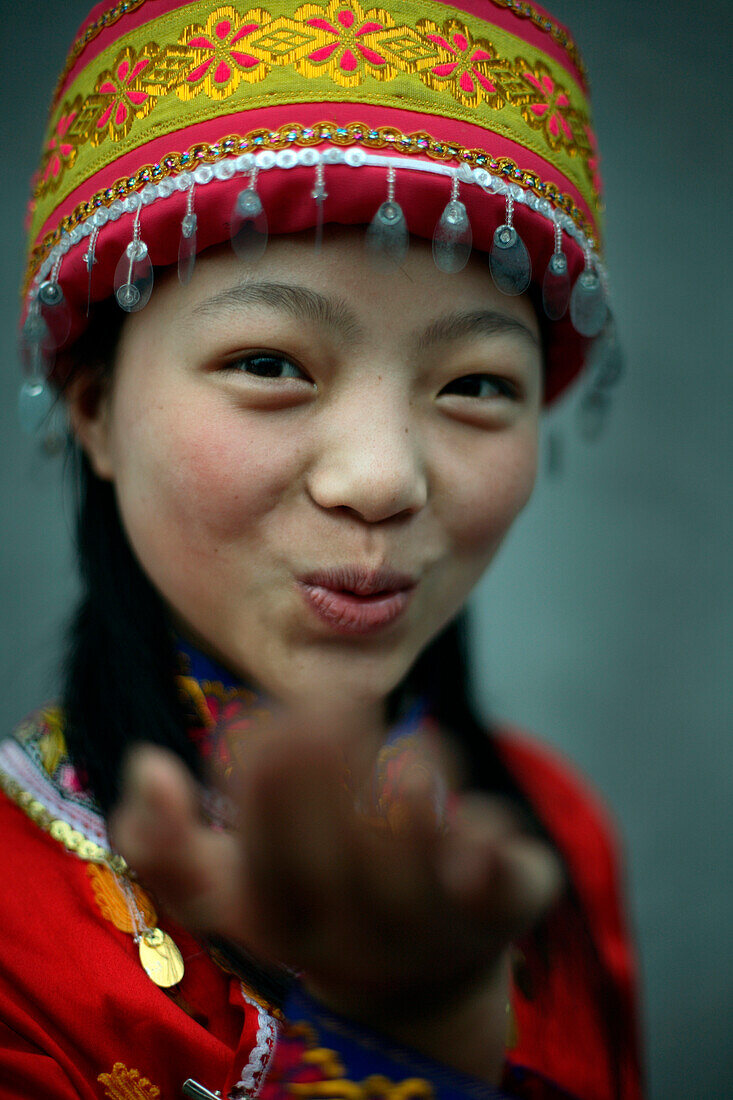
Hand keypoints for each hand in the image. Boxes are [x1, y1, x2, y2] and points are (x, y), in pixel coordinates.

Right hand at [109, 716, 561, 1081]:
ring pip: (414, 868)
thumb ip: (163, 843)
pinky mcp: (501, 914)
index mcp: (280, 926)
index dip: (249, 796)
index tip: (246, 734)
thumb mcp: (232, 883)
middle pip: (329, 867)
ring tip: (411, 743)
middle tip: (328, 701)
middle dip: (324, 771)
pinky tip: (474, 813)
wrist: (423, 973)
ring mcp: (430, 934)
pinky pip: (499, 887)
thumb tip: (146, 765)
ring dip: (406, 791)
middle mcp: (352, 942)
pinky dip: (486, 841)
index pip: (246, 879)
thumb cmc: (316, 895)